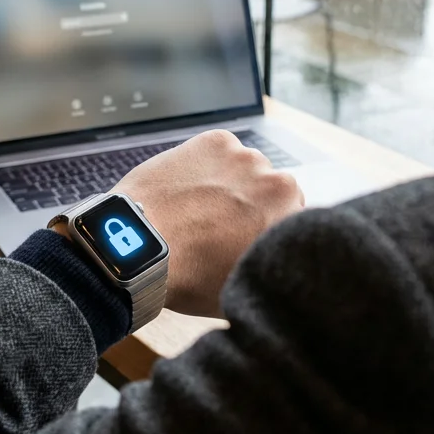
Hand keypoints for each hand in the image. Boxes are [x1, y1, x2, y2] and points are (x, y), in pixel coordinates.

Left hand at [112, 130, 303, 317]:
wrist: (140, 247)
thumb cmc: (190, 278)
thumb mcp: (246, 291)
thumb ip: (269, 274)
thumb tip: (271, 277)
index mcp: (292, 223)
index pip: (293, 222)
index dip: (266, 232)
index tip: (245, 240)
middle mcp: (279, 184)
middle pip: (272, 193)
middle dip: (253, 206)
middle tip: (221, 228)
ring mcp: (246, 158)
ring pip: (247, 170)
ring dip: (231, 183)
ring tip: (198, 208)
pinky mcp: (217, 141)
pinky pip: (220, 151)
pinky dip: (207, 165)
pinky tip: (188, 189)